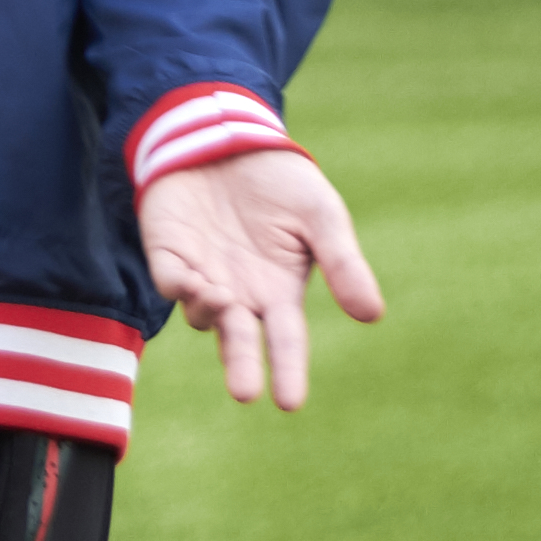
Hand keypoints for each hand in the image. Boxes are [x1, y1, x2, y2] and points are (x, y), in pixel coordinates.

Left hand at [140, 146, 384, 411]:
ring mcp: (202, 276)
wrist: (231, 138)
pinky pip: (171, 280)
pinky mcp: (168, 254)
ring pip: (201, 314)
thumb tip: (372, 315)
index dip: (287, 370)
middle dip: (241, 367)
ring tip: (223, 299)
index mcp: (280, 291)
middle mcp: (240, 294)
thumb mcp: (322, 216)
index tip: (290, 402)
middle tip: (245, 393)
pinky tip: (194, 282)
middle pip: (239, 341)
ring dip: (211, 312)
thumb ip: (343, 265)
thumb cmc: (282, 182)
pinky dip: (180, 287)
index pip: (286, 340)